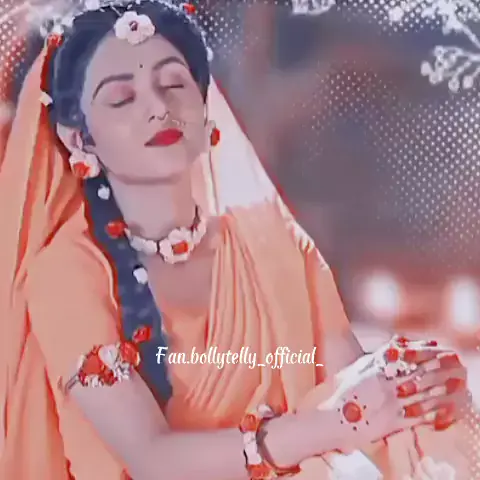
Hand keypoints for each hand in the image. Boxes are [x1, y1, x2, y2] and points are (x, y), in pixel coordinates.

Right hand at [319, 336, 470, 451]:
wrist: (337, 420)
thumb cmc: (345, 393)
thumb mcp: (357, 369)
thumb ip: (376, 356)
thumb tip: (393, 343)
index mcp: (377, 373)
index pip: (404, 359)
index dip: (421, 352)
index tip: (434, 346)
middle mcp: (387, 387)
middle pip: (416, 375)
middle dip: (435, 367)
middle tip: (449, 360)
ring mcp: (392, 405)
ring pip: (421, 395)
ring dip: (439, 389)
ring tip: (452, 383)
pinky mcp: (395, 423)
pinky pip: (418, 417)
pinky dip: (433, 413)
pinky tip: (443, 409)